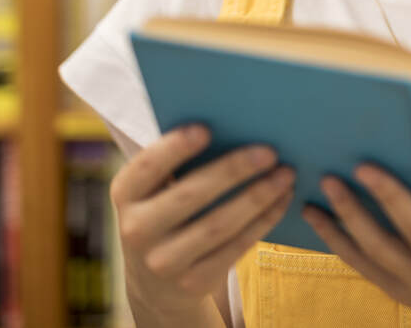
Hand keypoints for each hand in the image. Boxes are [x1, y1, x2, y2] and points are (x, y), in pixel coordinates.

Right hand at [109, 125, 294, 309]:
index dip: (174, 148)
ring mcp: (163, 262)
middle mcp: (136, 230)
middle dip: (233, 170)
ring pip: (218, 225)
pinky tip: (282, 200)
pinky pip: (235, 248)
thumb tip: (234, 127)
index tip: (206, 128)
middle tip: (269, 151)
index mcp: (125, 194)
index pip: (147, 167)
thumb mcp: (155, 191)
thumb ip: (178, 163)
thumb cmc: (166, 213)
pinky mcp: (192, 283)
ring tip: (285, 174)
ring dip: (258, 197)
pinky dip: (263, 221)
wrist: (156, 283)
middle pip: (190, 195)